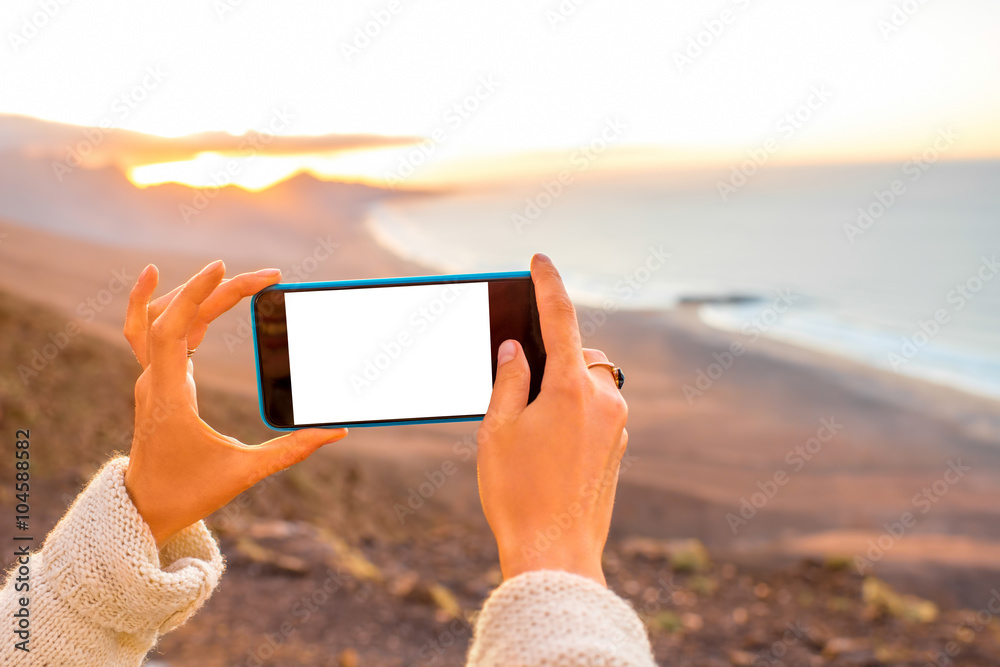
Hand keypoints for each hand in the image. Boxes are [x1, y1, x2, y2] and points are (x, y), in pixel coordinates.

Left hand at [123, 260, 347, 545]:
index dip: (195, 295)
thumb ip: (291, 450)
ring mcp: (152, 379)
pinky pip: (155, 334)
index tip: (223, 269)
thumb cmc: (189, 493)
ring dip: (192, 294)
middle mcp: (153, 380)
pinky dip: (172, 309)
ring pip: (157, 319)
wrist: (145, 509)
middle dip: (216, 289)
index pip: (171, 330)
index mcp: (167, 395)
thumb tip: (336, 433)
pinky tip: (191, 296)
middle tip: (267, 275)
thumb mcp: (244, 472)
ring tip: (230, 276)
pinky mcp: (159, 382)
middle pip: (173, 316)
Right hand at [477, 254, 627, 585]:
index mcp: (572, 387)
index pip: (560, 318)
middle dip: (553, 355)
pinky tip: (546, 445)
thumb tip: (517, 347)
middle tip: (517, 378)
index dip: (548, 284)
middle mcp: (605, 400)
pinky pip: (597, 411)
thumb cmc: (518, 492)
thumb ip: (508, 378)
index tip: (540, 260)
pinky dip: (574, 410)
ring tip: (527, 424)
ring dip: (563, 386)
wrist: (555, 554)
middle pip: (580, 353)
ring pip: (591, 383)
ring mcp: (617, 426)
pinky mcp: (618, 449)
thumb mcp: (498, 428)